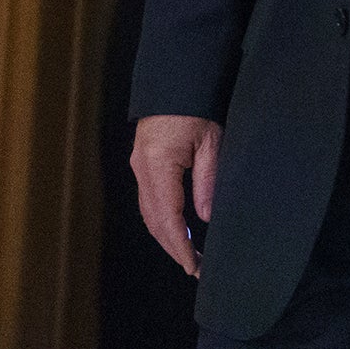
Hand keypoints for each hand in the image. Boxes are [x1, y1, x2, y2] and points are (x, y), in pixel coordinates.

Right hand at [131, 113, 220, 276]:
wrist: (176, 80)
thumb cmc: (197, 105)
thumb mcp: (211, 142)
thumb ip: (207, 181)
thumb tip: (204, 218)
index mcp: (158, 165)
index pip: (168, 219)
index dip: (179, 247)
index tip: (193, 267)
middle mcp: (142, 169)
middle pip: (154, 221)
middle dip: (173, 248)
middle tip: (195, 268)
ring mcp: (138, 166)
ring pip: (149, 213)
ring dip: (166, 236)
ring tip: (189, 255)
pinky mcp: (142, 162)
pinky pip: (149, 200)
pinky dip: (162, 220)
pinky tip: (177, 229)